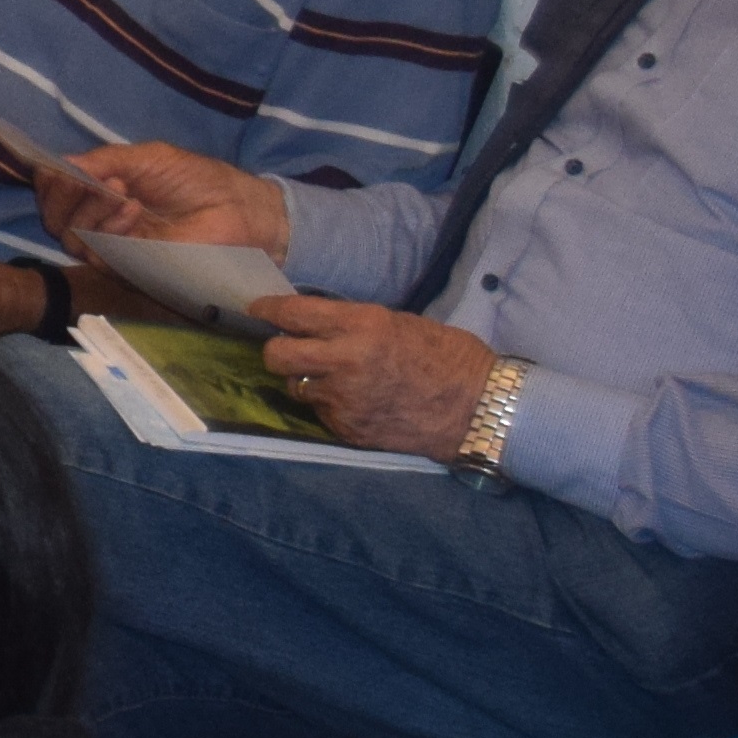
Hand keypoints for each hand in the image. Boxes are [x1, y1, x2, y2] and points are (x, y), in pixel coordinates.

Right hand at [40, 141, 290, 252]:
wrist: (239, 211)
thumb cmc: (198, 181)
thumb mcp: (148, 158)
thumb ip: (105, 160)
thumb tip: (61, 163)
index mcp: (101, 194)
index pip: (55, 193)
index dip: (50, 182)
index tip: (60, 168)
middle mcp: (100, 223)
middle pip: (54, 217)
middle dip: (66, 195)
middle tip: (95, 180)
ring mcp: (114, 249)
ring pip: (70, 236)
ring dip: (90, 209)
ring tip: (123, 193)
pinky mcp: (130, 270)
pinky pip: (98, 254)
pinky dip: (109, 228)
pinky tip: (132, 210)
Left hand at [252, 293, 506, 456]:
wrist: (479, 406)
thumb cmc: (446, 356)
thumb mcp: (397, 323)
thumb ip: (351, 324)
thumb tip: (312, 322)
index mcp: (360, 326)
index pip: (292, 313)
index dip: (268, 309)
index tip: (258, 308)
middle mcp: (345, 361)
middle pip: (276, 355)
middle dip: (276, 350)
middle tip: (287, 348)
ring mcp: (344, 399)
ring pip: (294, 387)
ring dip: (305, 381)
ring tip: (332, 378)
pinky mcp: (349, 428)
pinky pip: (320, 413)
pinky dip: (330, 406)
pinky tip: (355, 401)